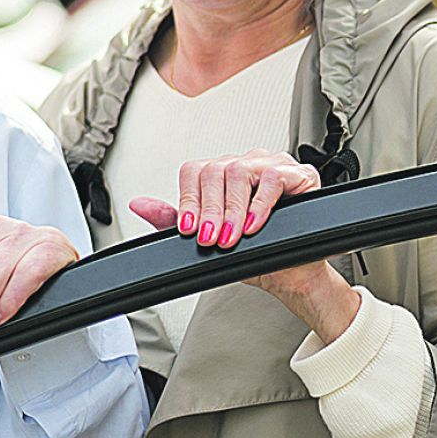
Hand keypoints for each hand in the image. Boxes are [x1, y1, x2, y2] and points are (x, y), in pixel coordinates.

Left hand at [128, 150, 357, 340]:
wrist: (290, 274)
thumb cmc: (254, 252)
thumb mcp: (206, 238)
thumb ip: (172, 219)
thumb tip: (138, 204)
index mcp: (222, 173)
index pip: (194, 171)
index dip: (188, 201)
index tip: (189, 229)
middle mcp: (246, 163)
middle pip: (214, 170)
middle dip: (208, 211)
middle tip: (210, 238)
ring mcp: (272, 164)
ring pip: (239, 171)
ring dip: (232, 210)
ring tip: (231, 236)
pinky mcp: (298, 173)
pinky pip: (272, 178)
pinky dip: (259, 206)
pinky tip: (253, 226)